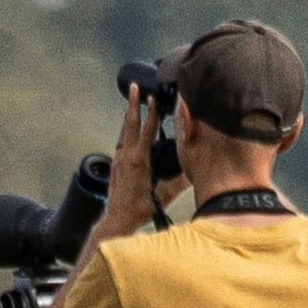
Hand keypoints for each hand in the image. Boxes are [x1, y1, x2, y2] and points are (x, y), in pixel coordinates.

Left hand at [90, 83, 161, 248]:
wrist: (116, 220)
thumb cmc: (138, 210)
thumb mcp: (162, 197)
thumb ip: (177, 184)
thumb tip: (193, 173)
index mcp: (138, 161)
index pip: (146, 131)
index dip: (151, 114)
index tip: (153, 98)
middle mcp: (126, 157)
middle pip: (129, 124)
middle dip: (133, 104)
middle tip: (134, 87)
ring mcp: (118, 161)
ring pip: (124, 132)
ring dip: (129, 117)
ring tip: (132, 103)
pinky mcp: (115, 167)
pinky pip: (121, 143)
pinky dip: (126, 133)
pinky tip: (129, 132)